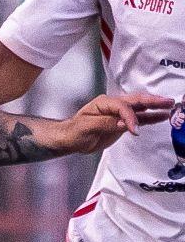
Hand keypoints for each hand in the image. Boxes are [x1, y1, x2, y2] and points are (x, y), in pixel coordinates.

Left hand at [55, 91, 173, 154]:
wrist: (70, 139)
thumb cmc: (74, 131)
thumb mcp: (87, 128)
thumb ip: (107, 124)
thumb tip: (124, 124)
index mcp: (104, 103)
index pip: (122, 107)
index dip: (130, 118)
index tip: (134, 130)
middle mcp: (113, 105)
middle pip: (136, 101)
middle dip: (152, 101)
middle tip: (168, 102)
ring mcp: (119, 114)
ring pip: (140, 109)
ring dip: (155, 108)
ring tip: (170, 107)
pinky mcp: (122, 123)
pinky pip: (139, 119)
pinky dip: (150, 118)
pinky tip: (162, 116)